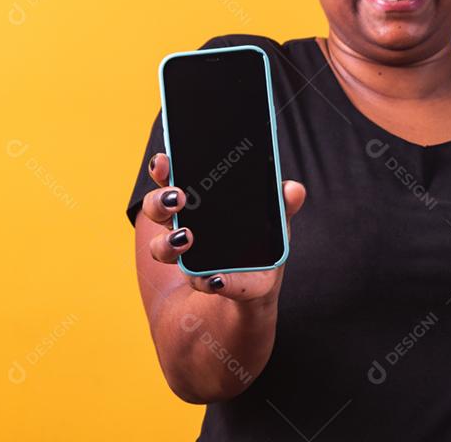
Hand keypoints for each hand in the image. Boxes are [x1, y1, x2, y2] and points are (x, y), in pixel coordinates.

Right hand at [140, 152, 305, 302]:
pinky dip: (205, 280)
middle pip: (157, 208)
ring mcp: (186, 256)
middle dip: (160, 201)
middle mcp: (183, 225)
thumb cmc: (259, 243)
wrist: (253, 288)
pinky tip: (215, 278)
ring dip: (168, 242)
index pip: (172, 178)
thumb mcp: (274, 221)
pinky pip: (196, 280)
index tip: (164, 161)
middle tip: (178, 198)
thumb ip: (282, 205)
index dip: (162, 168)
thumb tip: (293, 189)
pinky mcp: (201, 282)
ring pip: (160, 247)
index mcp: (198, 202)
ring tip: (186, 238)